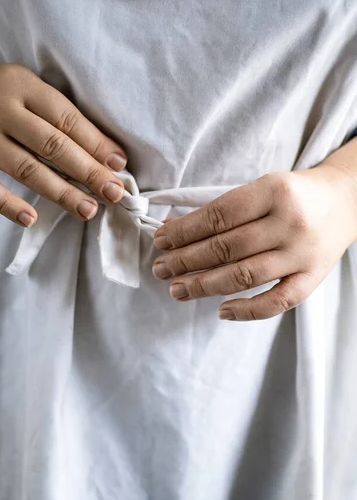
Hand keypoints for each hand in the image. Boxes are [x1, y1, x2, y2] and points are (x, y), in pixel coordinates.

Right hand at [0, 50, 126, 226]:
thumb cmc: (2, 95)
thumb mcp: (31, 91)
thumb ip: (63, 118)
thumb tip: (110, 158)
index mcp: (22, 86)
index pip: (66, 119)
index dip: (96, 143)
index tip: (118, 166)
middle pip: (51, 145)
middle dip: (87, 172)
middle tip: (112, 193)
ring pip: (25, 169)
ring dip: (60, 193)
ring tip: (87, 210)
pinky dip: (7, 206)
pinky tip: (30, 218)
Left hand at [153, 166, 356, 320]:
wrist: (346, 201)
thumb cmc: (294, 195)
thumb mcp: (262, 188)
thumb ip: (224, 210)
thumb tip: (174, 232)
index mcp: (274, 191)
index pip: (218, 215)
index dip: (185, 231)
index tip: (161, 241)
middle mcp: (289, 223)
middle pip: (226, 248)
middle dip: (186, 260)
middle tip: (161, 269)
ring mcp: (302, 254)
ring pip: (244, 276)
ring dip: (204, 285)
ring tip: (177, 289)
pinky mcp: (312, 278)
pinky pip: (277, 301)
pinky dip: (247, 310)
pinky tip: (222, 311)